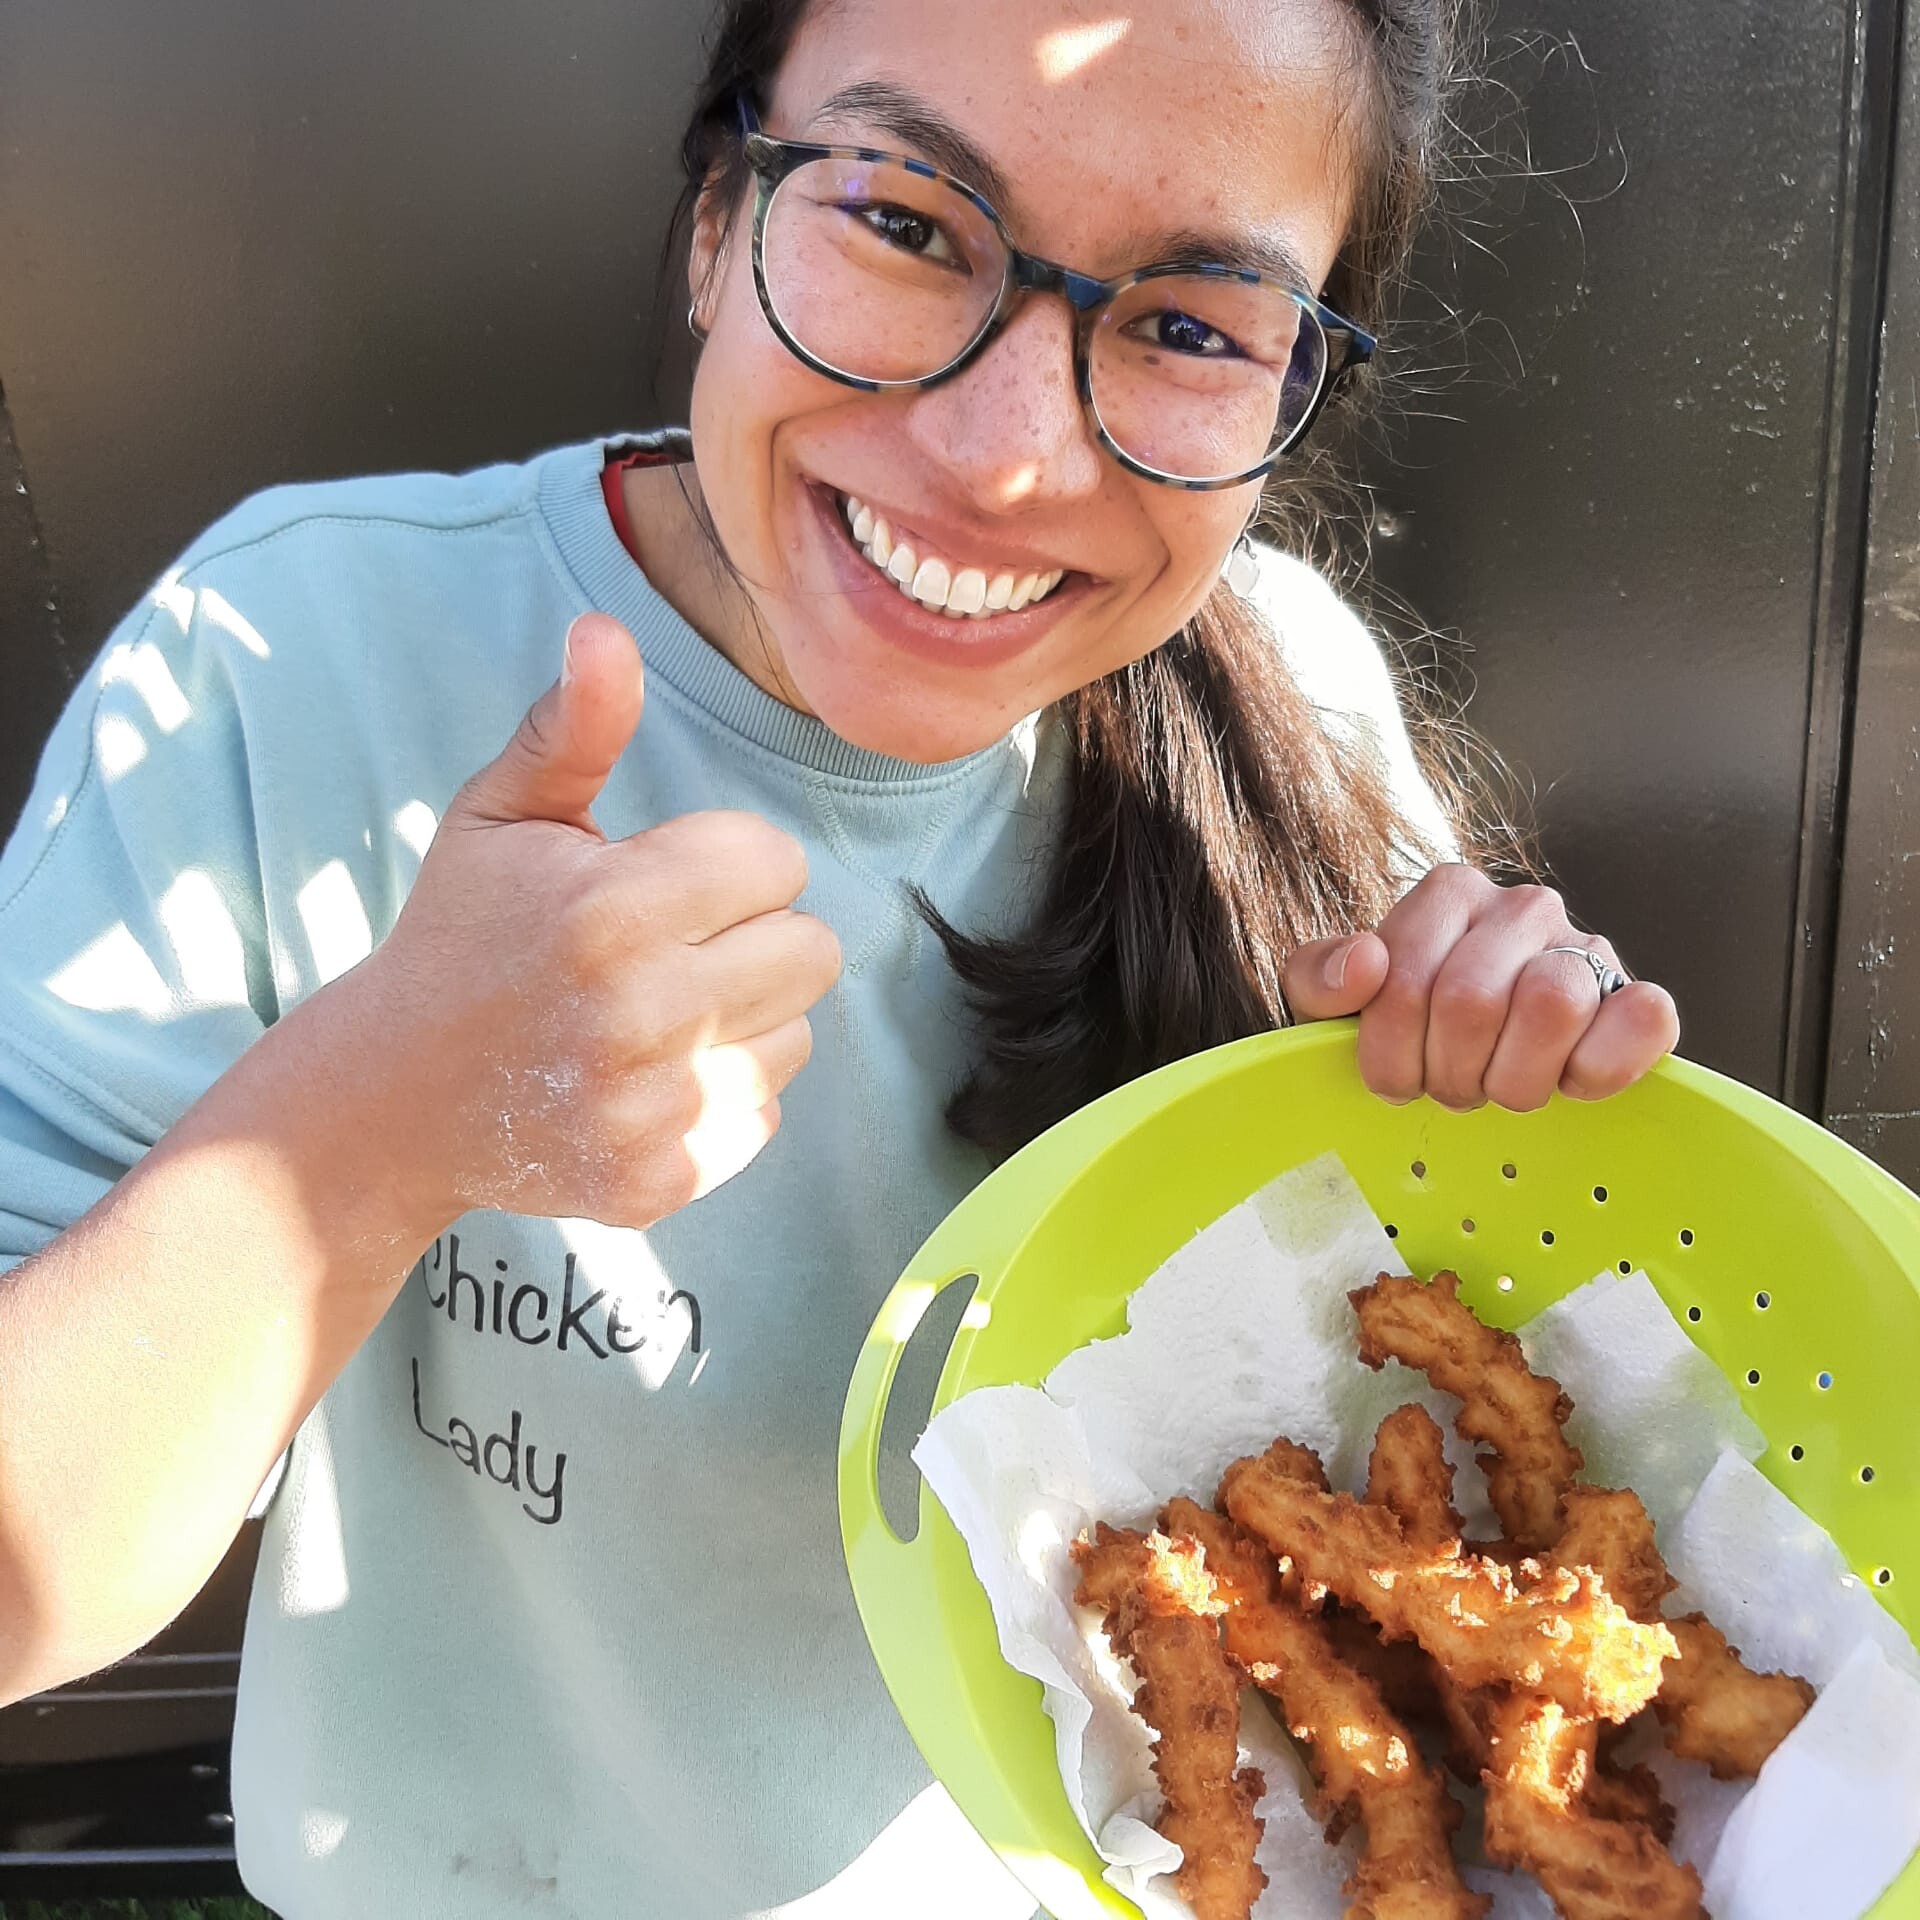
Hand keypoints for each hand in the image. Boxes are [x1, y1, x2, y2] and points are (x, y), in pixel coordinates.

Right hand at [349, 612, 841, 1229]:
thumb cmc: (462, 935)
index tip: (664, 883)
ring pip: (798, 1032)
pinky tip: (648, 1080)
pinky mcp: (661, 1178)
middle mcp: (644, 1011)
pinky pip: (765, 1111)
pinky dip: (722, 1095)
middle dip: (752, 937)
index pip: (775, 861)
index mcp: (614, 907)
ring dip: (744, 1018)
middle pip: (813, 950)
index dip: (728, 864)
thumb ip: (572, 728)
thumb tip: (607, 629)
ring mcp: (654, 1106)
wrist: (393, 1097)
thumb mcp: (501, 818)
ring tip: (656, 1015)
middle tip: (671, 949)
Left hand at [1281, 865, 1678, 1110]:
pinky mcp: (1638, 995)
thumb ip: (1320, 976)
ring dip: (1515, 1078)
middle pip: (1472, 1002)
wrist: (1476, 1045)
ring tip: (1502, 1084)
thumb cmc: (1408, 1021)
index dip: (1391, 1055)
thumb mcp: (1339, 1000)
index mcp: (1448, 894)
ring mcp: (1586, 946)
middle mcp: (1522, 906)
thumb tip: (1364, 966)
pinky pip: (1643, 1020)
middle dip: (1449, 1073)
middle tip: (1452, 1086)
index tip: (1396, 1078)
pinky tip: (1567, 1081)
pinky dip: (1600, 1067)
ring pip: (1553, 1005)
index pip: (1403, 983)